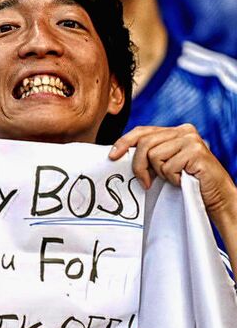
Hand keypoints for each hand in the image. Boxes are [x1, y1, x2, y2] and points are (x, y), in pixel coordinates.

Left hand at [108, 124, 236, 219]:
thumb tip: (120, 156)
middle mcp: (183, 131)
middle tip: (146, 182)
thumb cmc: (187, 182)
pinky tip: (184, 180)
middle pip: (145, 144)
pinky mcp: (196, 152)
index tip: (112, 155)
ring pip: (154, 156)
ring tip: (175, 178)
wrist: (215, 196)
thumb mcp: (164, 165)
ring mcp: (191, 140)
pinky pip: (169, 167)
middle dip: (139, 166)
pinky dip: (173, 179)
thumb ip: (150, 155)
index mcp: (174, 131)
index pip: (142, 130)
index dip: (124, 142)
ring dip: (161, 173)